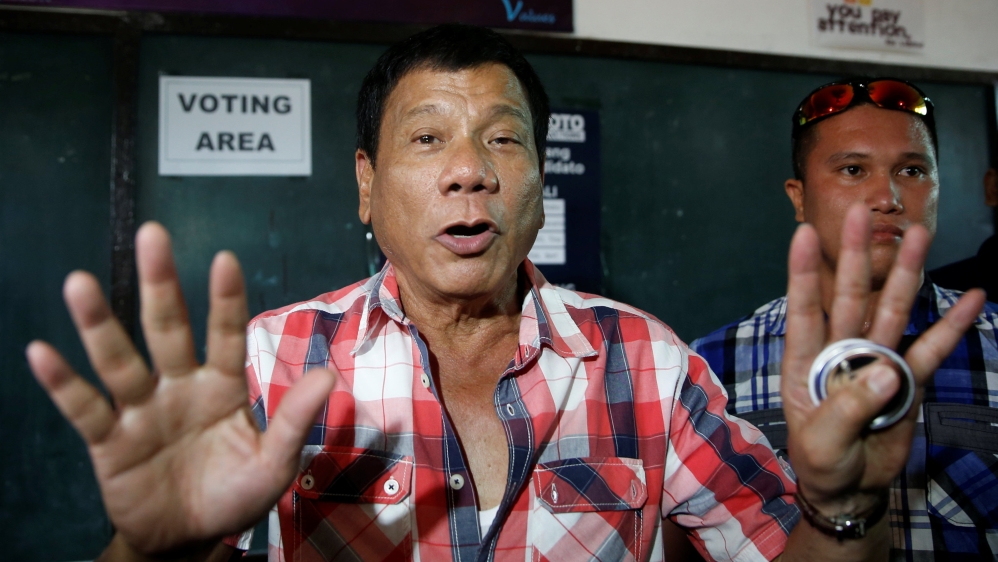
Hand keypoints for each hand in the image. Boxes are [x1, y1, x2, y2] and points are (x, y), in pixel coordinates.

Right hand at [27, 222, 335, 553]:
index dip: (225, 299)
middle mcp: (179, 386)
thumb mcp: (273, 463)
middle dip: (161, 284)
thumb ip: (292, 420)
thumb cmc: (235, 493)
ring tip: (79, 283)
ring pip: (119, 360)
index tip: (224, 258)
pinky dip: (63, 384)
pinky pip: (84, 409)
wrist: (191, 539)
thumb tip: (327, 376)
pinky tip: (42, 353)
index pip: (226, 334)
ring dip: (99, 324)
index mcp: (223, 386)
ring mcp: (141, 410)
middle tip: (153, 235)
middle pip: (167, 329)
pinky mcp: (109, 441)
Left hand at [781, 205, 985, 509]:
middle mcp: (840, 350)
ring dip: (906, 273)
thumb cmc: (823, 462)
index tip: (802, 232)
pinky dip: (952, 324)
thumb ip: (849, 408)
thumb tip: (886, 370)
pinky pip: (932, 348)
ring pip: (892, 309)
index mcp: (806, 361)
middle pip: (850, 295)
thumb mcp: (823, 442)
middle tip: (861, 213)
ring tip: (920, 235)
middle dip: (855, 254)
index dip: (802, 272)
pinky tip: (973, 296)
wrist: (850, 487)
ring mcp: (875, 360)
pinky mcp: (906, 379)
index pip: (804, 309)